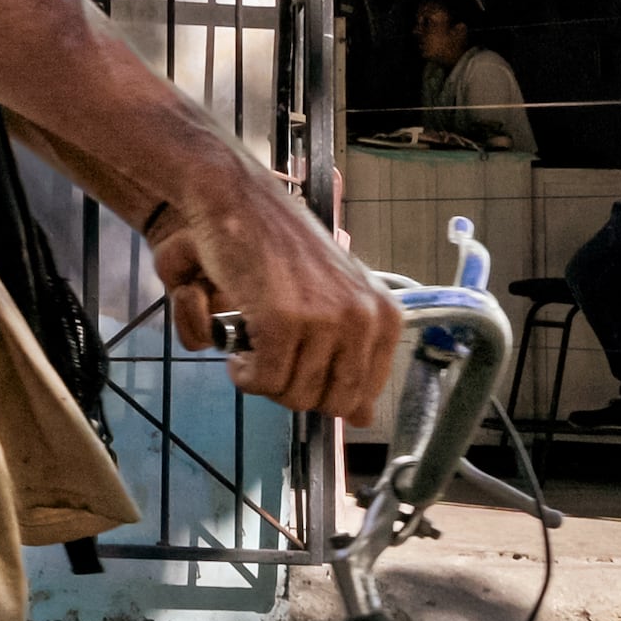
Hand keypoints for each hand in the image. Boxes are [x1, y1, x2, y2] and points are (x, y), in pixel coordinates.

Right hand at [149, 164, 403, 422]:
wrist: (238, 202)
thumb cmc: (278, 247)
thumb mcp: (335, 300)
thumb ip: (353, 356)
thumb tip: (362, 418)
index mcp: (384, 315)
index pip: (362, 394)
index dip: (322, 392)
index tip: (297, 370)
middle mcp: (364, 318)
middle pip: (329, 402)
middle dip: (292, 390)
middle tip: (268, 359)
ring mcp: (326, 320)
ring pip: (294, 395)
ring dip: (263, 380)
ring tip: (251, 346)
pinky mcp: (284, 322)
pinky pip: (263, 380)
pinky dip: (243, 374)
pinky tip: (236, 349)